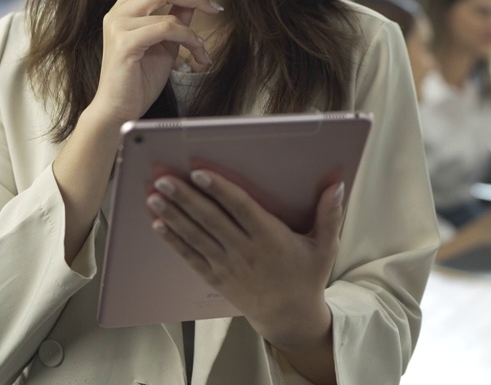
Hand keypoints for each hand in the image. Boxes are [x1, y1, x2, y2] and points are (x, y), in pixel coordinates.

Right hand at [86, 0, 221, 127]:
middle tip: (215, 7)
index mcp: (124, 10)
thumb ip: (176, 17)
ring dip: (194, 28)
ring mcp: (118, 27)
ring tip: (204, 47)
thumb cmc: (139, 78)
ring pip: (167, 8)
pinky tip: (196, 54)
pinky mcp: (125, 43)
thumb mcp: (165, 44)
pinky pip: (166, 29)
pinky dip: (188, 39)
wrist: (119, 110)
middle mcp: (117, 14)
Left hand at [146, 169, 344, 347]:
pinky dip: (174, 240)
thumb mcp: (326, 246)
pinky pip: (191, 256)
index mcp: (270, 238)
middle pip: (210, 219)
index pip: (240, 209)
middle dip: (185, 198)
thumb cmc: (307, 277)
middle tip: (164, 178)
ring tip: (154, 196)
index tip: (200, 173)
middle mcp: (244, 251)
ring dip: (173, 215)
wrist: (290, 317)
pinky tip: (159, 224)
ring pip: (196, 236)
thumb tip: (336, 185)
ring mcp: (227, 265)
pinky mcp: (216, 277)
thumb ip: (329, 215)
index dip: (219, 190)